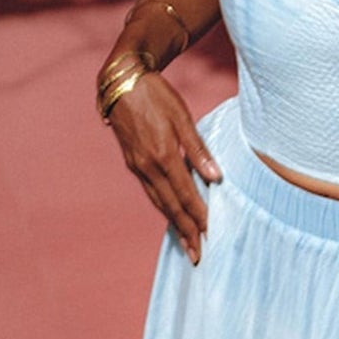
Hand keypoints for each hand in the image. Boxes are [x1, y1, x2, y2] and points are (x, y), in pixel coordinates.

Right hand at [106, 72, 220, 261]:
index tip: (211, 235)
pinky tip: (170, 214)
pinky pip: (150, 191)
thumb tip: (216, 177)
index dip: (199, 216)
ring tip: (186, 243)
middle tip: (198, 255)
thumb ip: (198, 150)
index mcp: (163, 156)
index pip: (186, 195)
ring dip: (173, 224)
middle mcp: (148, 166)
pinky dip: (162, 207)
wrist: (122, 82)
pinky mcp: (133, 162)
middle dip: (185, 231)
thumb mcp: (182, 118)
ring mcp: (137, 166)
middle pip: (170, 206)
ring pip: (158, 202)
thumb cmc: (157, 96)